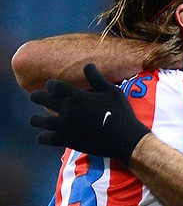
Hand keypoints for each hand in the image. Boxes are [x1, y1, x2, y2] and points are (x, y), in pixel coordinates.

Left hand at [30, 64, 149, 164]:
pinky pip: (47, 139)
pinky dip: (42, 137)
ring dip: (36, 119)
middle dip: (37, 96)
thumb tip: (88, 65)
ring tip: (35, 119)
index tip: (51, 86)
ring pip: (41, 121)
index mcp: (77, 96)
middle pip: (43, 99)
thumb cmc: (121, 113)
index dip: (51, 85)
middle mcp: (68, 109)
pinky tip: (42, 136)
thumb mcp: (112, 91)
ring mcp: (66, 126)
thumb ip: (97, 78)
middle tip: (35, 96)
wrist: (124, 138)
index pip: (55, 86)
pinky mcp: (67, 140)